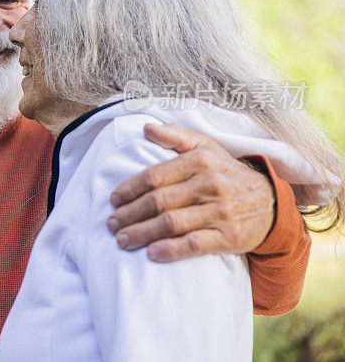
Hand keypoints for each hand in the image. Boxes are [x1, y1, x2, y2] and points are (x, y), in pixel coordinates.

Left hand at [106, 123, 275, 261]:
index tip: (113, 200)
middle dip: (130, 214)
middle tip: (111, 224)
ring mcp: (220, 212)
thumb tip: (147, 128)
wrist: (271, 203)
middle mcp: (210, 184)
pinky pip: (194, 244)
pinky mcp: (229, 236)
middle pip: (158, 201)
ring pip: (171, 223)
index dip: (129, 189)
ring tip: (122, 240)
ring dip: (142, 234)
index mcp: (200, 160)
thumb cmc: (227, 174)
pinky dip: (171, 250)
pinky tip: (152, 254)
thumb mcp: (206, 147)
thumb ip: (176, 136)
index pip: (154, 176)